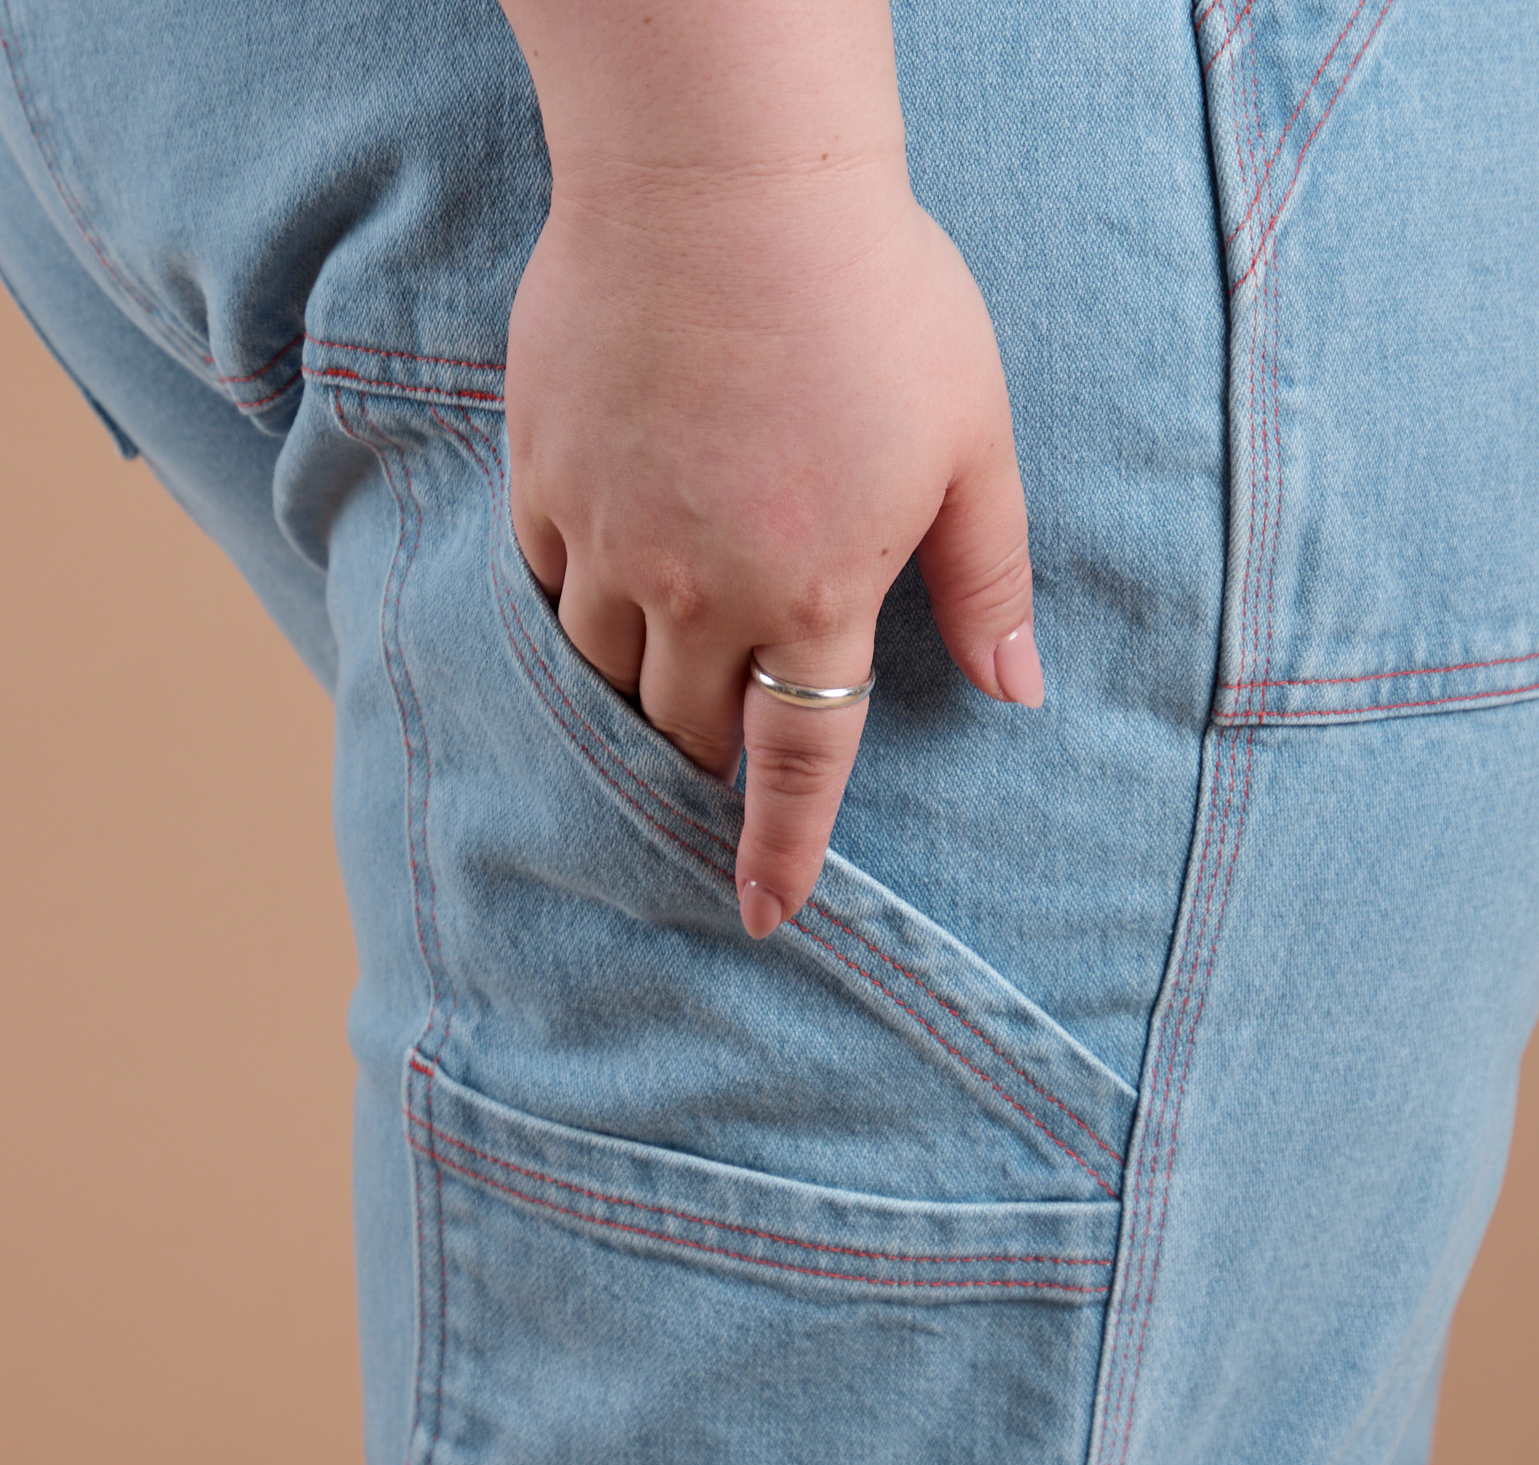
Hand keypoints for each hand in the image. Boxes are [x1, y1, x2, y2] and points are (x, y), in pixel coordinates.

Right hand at [503, 25, 1040, 938]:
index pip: (797, 766)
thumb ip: (988, 580)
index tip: (762, 913)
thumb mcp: (973, 439)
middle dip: (704, 765)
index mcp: (815, 594)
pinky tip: (603, 584)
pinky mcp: (546, 477)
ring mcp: (611, 537)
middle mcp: (701, 591)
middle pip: (686, 731)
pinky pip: (548, 584)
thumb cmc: (874, 294)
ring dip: (639, 694)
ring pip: (607, 671)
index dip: (781, 851)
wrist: (723, 170)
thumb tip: (1019, 692)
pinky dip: (576, 609)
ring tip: (661, 679)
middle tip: (716, 761)